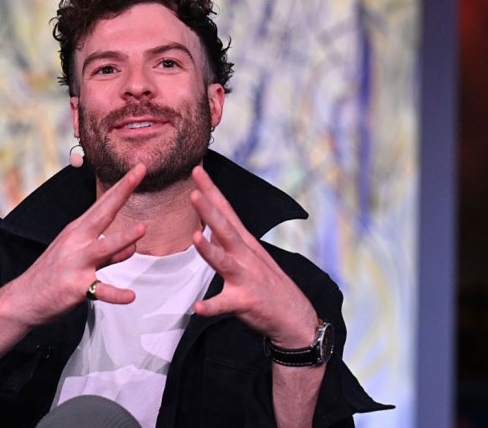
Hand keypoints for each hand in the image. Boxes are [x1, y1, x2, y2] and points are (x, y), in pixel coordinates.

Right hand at [4, 164, 146, 327]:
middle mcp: (76, 242)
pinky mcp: (74, 287)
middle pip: (102, 213)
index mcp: (78, 231)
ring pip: (102, 249)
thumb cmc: (53, 274)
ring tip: (142, 228)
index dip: (122, 186)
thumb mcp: (81, 257)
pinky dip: (115, 294)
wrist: (22, 299)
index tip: (140, 168)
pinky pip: (98, 291)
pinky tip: (130, 296)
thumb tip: (133, 245)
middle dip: (122, 192)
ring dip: (122, 238)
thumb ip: (110, 253)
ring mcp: (75, 264)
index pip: (104, 204)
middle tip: (140, 172)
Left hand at [189, 166, 318, 347]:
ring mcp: (246, 277)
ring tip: (195, 237)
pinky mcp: (245, 301)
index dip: (211, 190)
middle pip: (225, 229)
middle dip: (209, 210)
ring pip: (224, 261)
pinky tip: (197, 307)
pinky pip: (224, 304)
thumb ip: (226, 240)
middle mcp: (245, 255)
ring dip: (209, 250)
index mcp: (244, 242)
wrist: (294, 316)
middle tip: (193, 193)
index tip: (196, 170)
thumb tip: (206, 225)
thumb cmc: (267, 283)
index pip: (226, 211)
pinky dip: (211, 307)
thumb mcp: (248, 255)